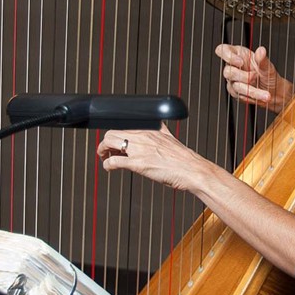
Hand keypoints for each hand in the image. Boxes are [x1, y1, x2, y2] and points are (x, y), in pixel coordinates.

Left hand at [97, 125, 214, 192]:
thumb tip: (160, 124)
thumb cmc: (183, 158)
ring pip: (109, 143)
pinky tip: (109, 168)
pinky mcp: (137, 164)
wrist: (191, 170)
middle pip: (112, 133)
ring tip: (105, 158)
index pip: (123, 126)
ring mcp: (139, 150)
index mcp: (149, 129)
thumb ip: (162, 130)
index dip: (116, 135)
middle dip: (105, 143)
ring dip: (102, 151)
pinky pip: (114, 161)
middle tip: (106, 151)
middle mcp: (142, 136)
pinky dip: (107, 164)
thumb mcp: (171, 137)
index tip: (115, 142)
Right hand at [214, 44, 294, 112]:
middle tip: (255, 76)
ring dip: (252, 90)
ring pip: (235, 86)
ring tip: (266, 94)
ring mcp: (233, 80)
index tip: (240, 62)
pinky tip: (261, 96)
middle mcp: (233, 67)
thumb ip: (262, 59)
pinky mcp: (235, 92)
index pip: (223, 50)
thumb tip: (261, 50)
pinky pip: (240, 95)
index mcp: (239, 54)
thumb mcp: (268, 67)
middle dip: (243, 76)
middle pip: (228, 71)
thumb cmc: (269, 76)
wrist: (274, 92)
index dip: (227, 56)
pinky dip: (253, 96)